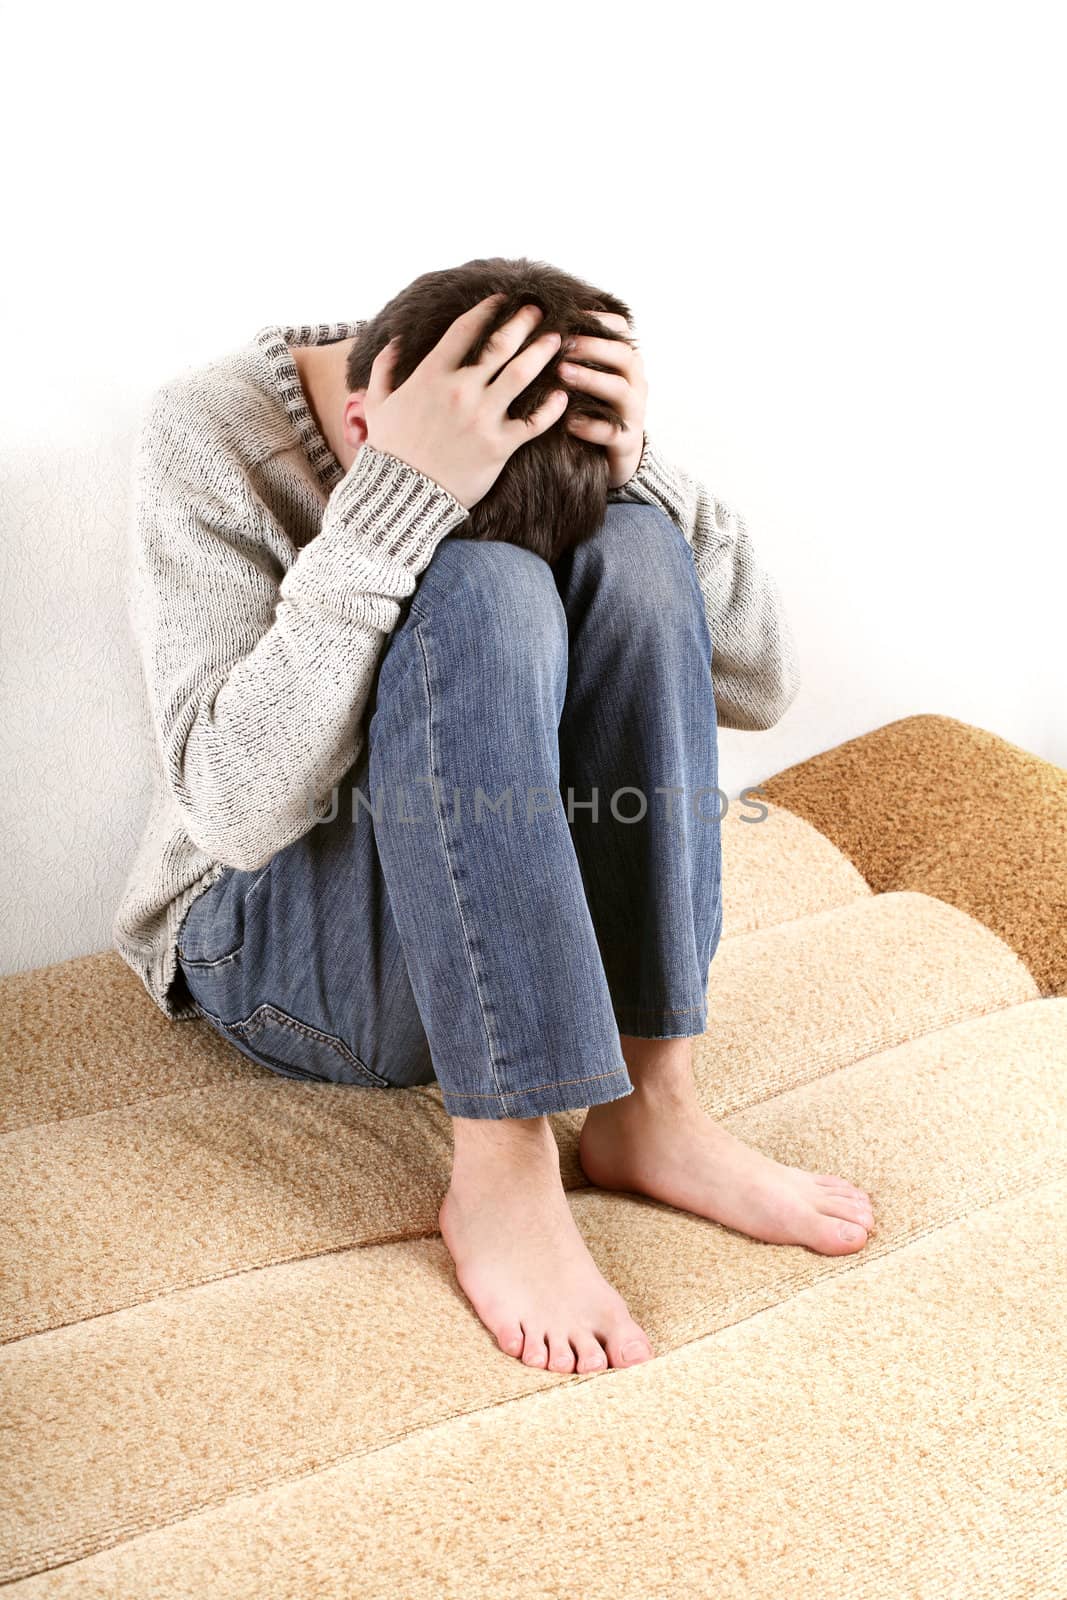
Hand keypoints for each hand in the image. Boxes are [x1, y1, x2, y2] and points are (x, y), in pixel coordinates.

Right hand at [362, 295, 569, 509]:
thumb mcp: (376, 404)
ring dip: (542, 353)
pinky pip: (534, 423)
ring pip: (522, 374)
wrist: (403, 496)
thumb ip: (384, 369)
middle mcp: (461, 390)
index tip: (501, 300)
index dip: (486, 310)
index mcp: (432, 375)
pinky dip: (551, 408)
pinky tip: (561, 396)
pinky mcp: (499, 446)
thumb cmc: (390, 451)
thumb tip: (395, 341)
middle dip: (523, 321)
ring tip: (557, 341)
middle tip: (539, 310)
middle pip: (501, 345)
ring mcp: (482, 417)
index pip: (465, 330)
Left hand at [557, 311, 648, 488]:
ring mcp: (633, 413)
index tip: (569, 314)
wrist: (616, 459)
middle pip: (623, 355)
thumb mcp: (589, 378)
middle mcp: (635, 383)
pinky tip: (567, 421)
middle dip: (592, 346)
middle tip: (562, 343)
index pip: (622, 330)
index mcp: (627, 363)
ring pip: (619, 390)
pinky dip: (589, 426)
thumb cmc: (594, 410)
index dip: (598, 320)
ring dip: (590, 379)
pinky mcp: (626, 442)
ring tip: (562, 374)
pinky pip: (611, 432)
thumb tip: (538, 326)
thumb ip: (575, 355)